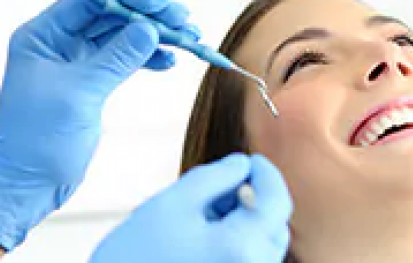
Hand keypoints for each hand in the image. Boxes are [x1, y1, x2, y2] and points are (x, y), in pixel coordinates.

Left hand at [0, 0, 199, 249]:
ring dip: (155, 36)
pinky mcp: (91, 82)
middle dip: (149, 16)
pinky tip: (170, 61)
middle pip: (111, 15)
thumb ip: (116, 58)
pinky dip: (148, 58)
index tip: (164, 4)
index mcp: (42, 35)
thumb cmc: (38, 139)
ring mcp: (75, 61)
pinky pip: (124, 59)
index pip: (90, 0)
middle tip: (185, 19)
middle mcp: (57, 42)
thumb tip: (151, 29)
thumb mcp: (80, 94)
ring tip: (189, 39)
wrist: (27, 184)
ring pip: (122, 36)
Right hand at [90, 153, 292, 262]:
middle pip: (275, 226)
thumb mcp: (173, 203)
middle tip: (223, 187)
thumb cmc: (134, 257)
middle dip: (255, 200)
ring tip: (205, 216)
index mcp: (242, 248)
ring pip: (263, 246)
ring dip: (245, 223)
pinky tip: (205, 238)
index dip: (268, 174)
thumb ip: (215, 176)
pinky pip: (249, 262)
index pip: (278, 201)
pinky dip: (237, 244)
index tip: (253, 160)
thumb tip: (242, 164)